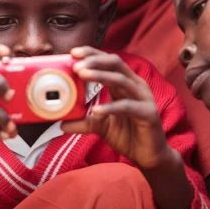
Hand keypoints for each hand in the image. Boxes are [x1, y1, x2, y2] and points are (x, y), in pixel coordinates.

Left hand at [63, 46, 170, 169]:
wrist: (148, 155)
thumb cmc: (127, 135)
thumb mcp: (100, 126)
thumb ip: (83, 121)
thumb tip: (60, 123)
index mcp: (125, 83)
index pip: (108, 61)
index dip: (92, 54)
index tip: (73, 53)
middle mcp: (135, 86)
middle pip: (116, 63)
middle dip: (95, 61)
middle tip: (76, 65)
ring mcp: (143, 98)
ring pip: (121, 80)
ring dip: (101, 76)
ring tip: (82, 75)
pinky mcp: (148, 114)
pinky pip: (128, 107)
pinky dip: (111, 107)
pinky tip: (96, 110)